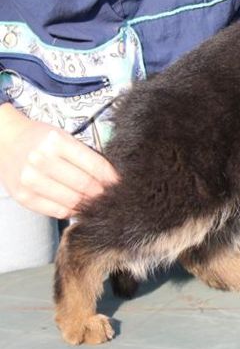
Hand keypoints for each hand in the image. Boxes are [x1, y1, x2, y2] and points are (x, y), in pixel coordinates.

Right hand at [0, 103, 117, 218]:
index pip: (94, 165)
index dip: (111, 178)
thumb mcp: (64, 137)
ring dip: (89, 203)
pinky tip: (79, 206)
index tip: (120, 183)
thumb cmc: (40, 139)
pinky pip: (56, 210)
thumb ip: (85, 156)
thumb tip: (111, 177)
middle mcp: (41, 160)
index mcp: (56, 142)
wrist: (6, 140)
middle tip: (111, 196)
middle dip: (102, 192)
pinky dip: (72, 210)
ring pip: (72, 200)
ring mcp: (30, 179)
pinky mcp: (24, 196)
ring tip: (97, 201)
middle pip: (84, 185)